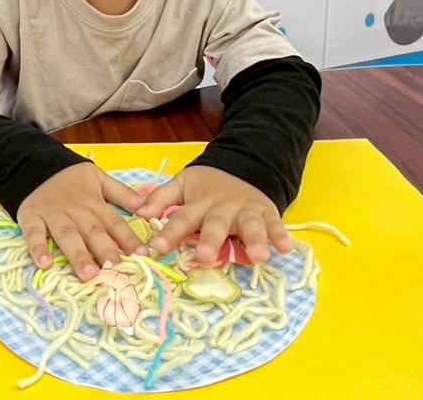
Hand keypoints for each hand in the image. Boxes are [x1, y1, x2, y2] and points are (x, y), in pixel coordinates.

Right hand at [16, 162, 145, 280]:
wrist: (34, 164)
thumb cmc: (70, 178)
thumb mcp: (98, 178)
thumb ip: (121, 193)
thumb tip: (145, 208)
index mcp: (94, 202)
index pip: (114, 222)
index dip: (128, 237)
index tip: (142, 254)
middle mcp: (75, 210)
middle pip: (92, 231)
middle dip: (104, 250)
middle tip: (115, 270)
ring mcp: (52, 214)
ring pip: (67, 235)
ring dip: (78, 254)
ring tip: (88, 274)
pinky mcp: (31, 217)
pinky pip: (33, 233)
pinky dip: (37, 248)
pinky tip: (44, 264)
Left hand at [135, 165, 290, 263]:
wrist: (242, 166)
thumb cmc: (207, 186)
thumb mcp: (182, 185)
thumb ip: (161, 198)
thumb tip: (137, 212)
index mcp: (199, 203)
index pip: (182, 218)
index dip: (169, 232)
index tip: (157, 246)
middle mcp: (222, 208)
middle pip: (215, 224)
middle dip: (210, 240)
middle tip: (204, 256)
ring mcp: (246, 211)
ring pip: (249, 225)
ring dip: (254, 239)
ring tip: (257, 256)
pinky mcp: (267, 213)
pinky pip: (275, 224)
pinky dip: (281, 235)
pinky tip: (285, 248)